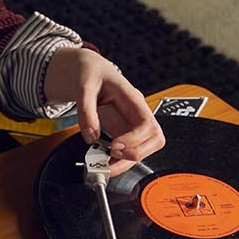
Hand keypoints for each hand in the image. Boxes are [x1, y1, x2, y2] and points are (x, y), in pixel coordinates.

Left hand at [43, 47, 164, 173]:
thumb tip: (91, 136)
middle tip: (112, 158)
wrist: (89, 71)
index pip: (148, 123)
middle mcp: (137, 113)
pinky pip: (129, 150)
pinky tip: (105, 163)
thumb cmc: (91, 74)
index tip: (115, 146)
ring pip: (144, 149)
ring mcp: (132, 124)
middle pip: (155, 139)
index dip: (135, 139)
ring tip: (105, 166)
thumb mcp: (83, 86)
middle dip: (136, 153)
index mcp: (132, 98)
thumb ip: (86, 110)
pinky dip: (119, 161)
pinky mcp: (124, 131)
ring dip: (127, 162)